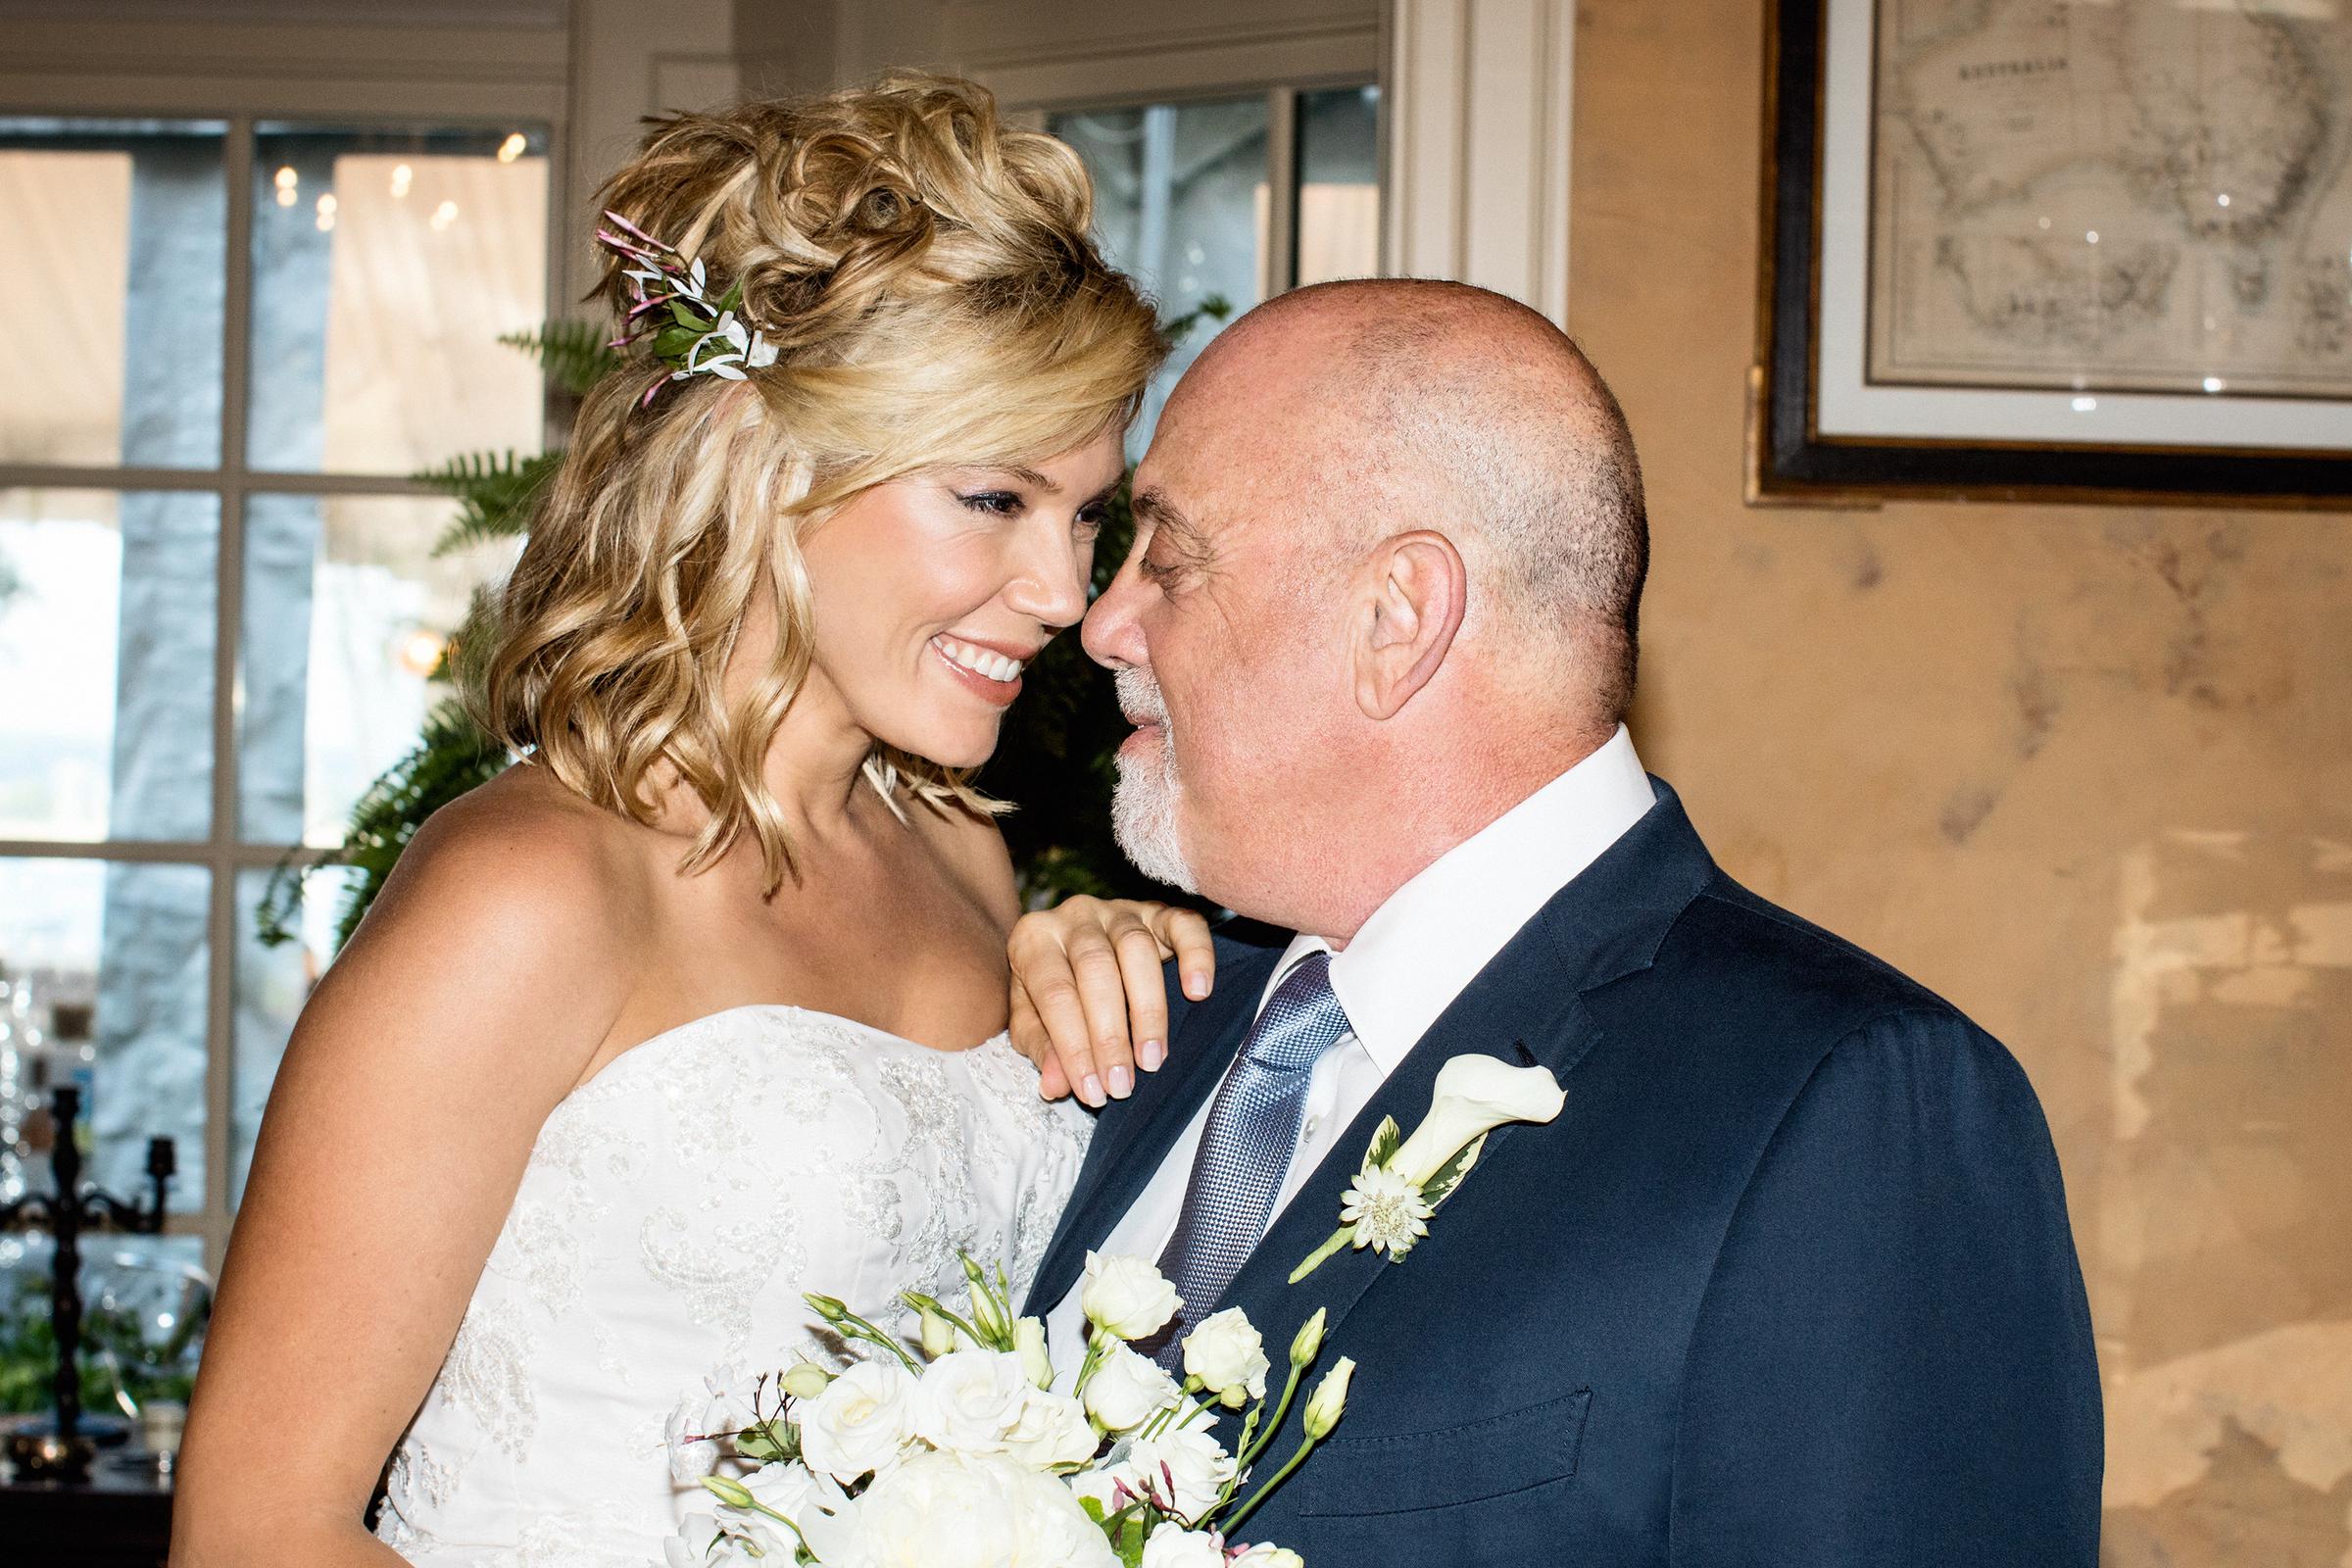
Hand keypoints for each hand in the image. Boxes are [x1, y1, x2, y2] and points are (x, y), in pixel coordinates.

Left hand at [1008, 897, 1215, 1105]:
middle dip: (1111, 1036)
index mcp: (1034, 939)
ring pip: (1137, 949)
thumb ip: (1043, 1048)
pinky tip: (1199, 992)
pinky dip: (1196, 955)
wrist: (1070, 941)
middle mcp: (1075, 915)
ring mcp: (1119, 910)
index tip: (1093, 1092)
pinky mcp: (1158, 910)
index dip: (1073, 1048)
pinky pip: (1183, 923)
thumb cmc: (1052, 988)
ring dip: (1149, 1011)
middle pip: (1096, 970)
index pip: (1054, 994)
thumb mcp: (1033, 1020)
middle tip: (1123, 1085)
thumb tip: (1055, 1086)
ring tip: (1153, 1059)